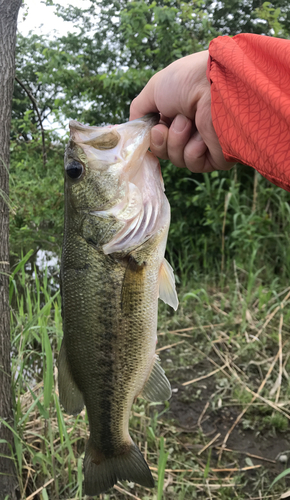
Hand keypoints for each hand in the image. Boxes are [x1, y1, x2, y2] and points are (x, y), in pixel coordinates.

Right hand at [129, 50, 234, 172]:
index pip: (158, 135)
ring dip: (176, 141)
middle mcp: (191, 128)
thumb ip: (139, 110)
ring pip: (176, 159)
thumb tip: (134, 129)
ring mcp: (204, 143)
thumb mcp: (154, 89)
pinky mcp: (216, 157)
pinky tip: (201, 137)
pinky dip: (192, 151)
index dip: (152, 135)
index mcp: (179, 112)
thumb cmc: (188, 81)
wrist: (218, 87)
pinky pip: (193, 164)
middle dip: (161, 141)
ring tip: (188, 123)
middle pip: (164, 151)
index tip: (149, 128)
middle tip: (165, 126)